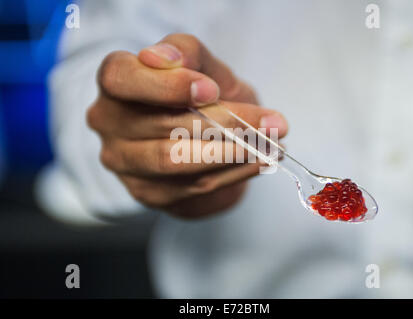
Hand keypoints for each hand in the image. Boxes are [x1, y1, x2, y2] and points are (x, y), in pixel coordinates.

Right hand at [87, 34, 287, 217]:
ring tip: (273, 145)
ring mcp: (123, 162)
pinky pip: (191, 186)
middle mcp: (108, 123)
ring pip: (176, 161)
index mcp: (116, 82)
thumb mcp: (201, 65)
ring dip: (232, 154)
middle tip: (272, 124)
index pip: (123, 79)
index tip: (211, 90)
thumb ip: (188, 53)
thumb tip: (166, 58)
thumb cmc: (198, 91)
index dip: (166, 86)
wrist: (198, 133)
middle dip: (225, 123)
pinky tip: (259, 162)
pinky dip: (232, 174)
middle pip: (162, 125)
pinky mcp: (145, 192)